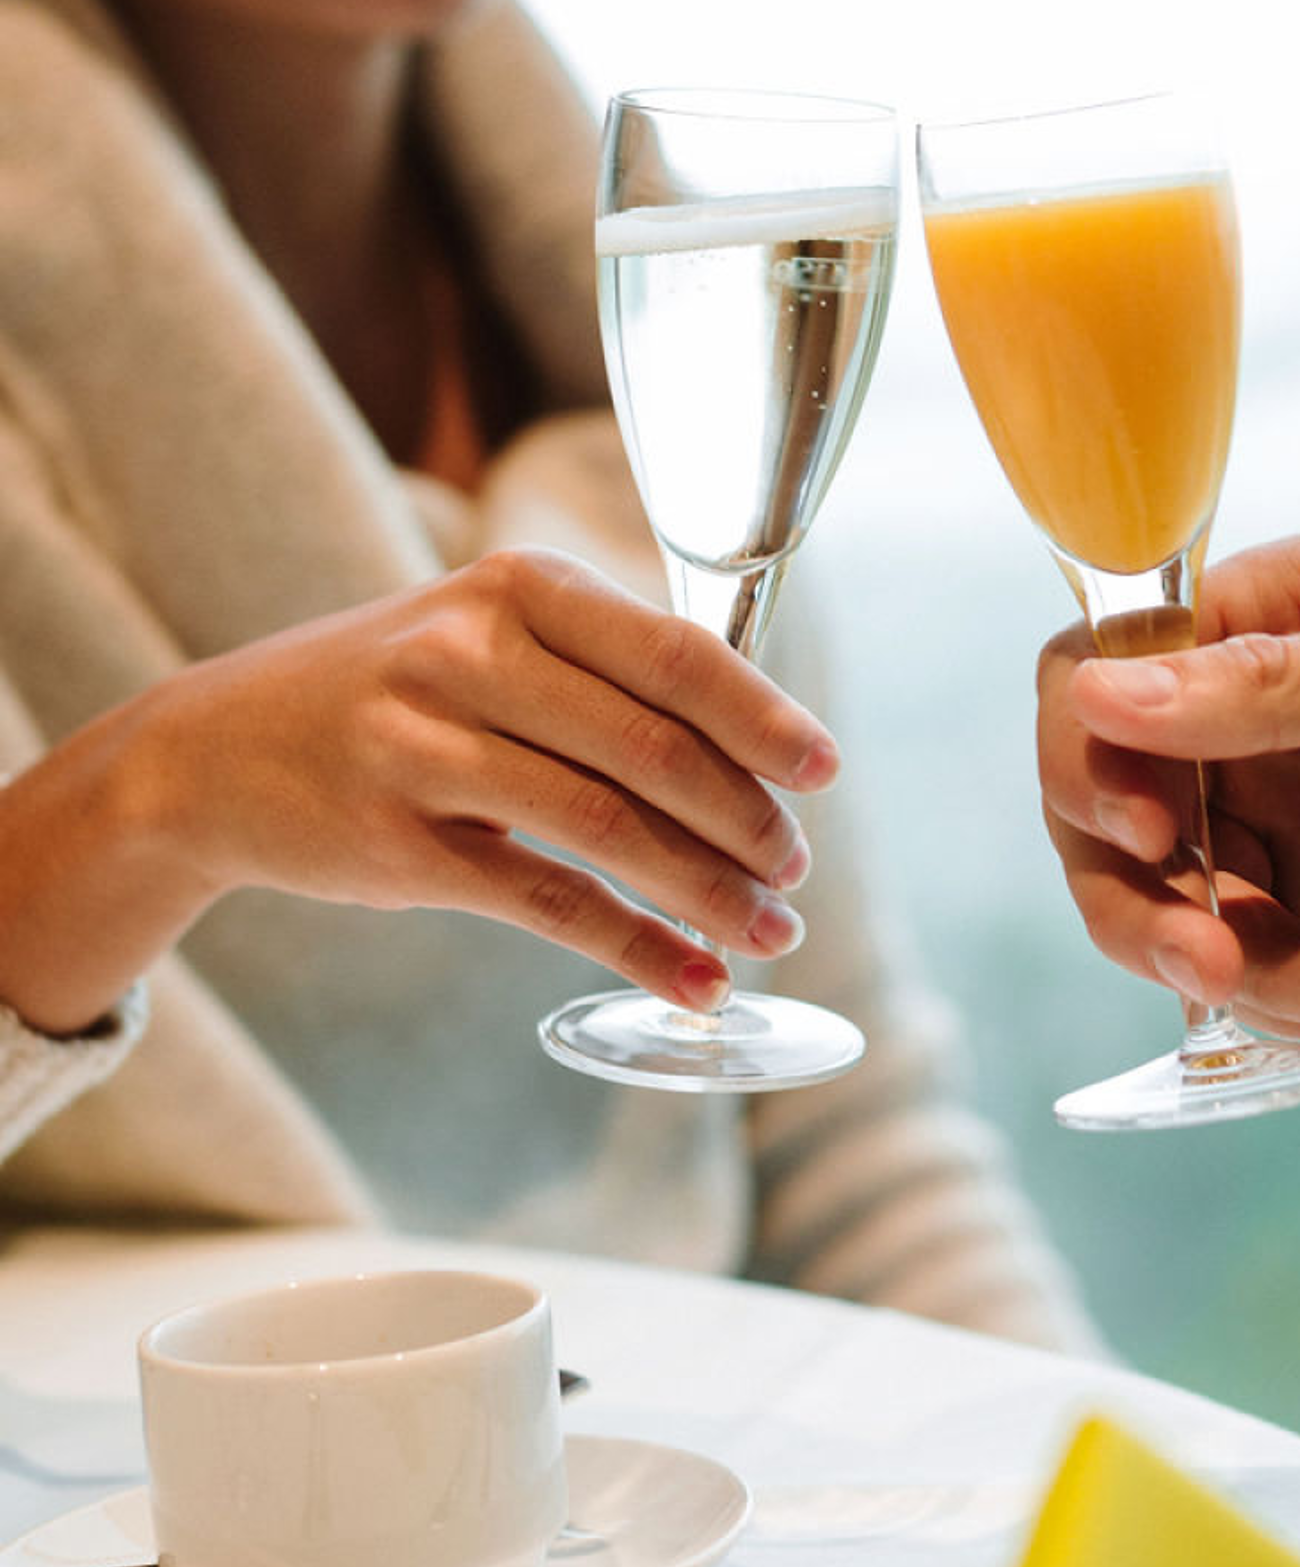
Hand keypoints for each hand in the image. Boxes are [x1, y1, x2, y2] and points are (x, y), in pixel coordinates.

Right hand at [9, 550, 837, 1033]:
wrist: (210, 751)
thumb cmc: (386, 691)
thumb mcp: (482, 635)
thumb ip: (601, 669)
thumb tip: (752, 742)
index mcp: (515, 590)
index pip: (673, 655)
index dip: (762, 719)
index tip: (821, 771)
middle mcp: (470, 658)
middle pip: (654, 749)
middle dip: (747, 821)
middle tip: (795, 867)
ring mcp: (427, 751)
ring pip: (611, 830)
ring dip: (709, 892)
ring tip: (768, 931)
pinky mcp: (402, 845)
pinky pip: (549, 903)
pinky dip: (637, 946)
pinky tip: (693, 976)